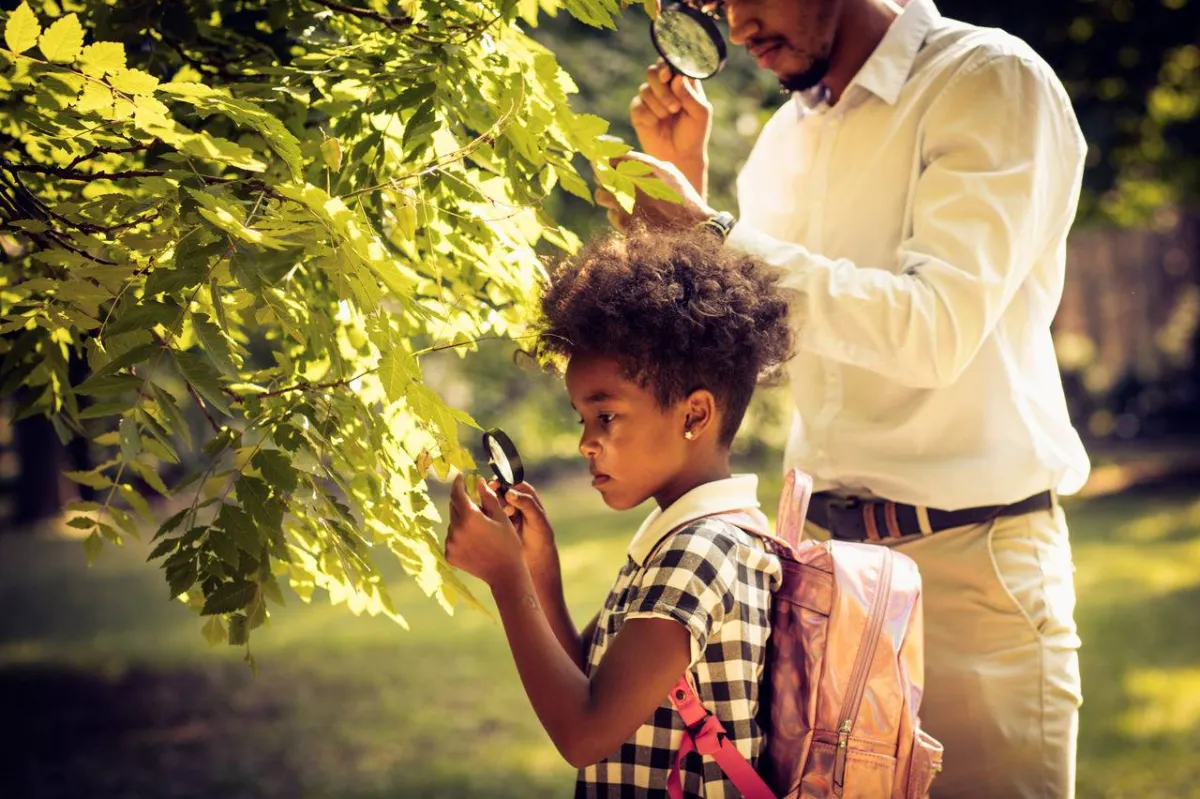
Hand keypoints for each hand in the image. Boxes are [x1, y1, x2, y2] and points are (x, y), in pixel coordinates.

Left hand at [445, 474, 526, 589]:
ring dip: (463, 520)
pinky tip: (475, 540)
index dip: (458, 482)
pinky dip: (460, 535)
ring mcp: (451, 543)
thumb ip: (488, 498)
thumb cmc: (508, 543)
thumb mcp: (501, 517)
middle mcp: (455, 529)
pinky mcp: (449, 554)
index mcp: (469, 517)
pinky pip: (452, 538)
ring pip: (453, 523)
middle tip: (478, 505)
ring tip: (481, 528)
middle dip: (463, 502)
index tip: (460, 476)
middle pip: (454, 507)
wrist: (505, 574)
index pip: (457, 493)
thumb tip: (478, 482)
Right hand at [497, 480, 559, 584]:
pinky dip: (487, 516)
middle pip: (500, 491)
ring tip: (500, 516)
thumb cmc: (541, 538)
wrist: (535, 560)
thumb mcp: (538, 520)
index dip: (504, 483)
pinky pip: (489, 515)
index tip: (495, 486)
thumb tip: (510, 493)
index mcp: (527, 497)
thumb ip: (527, 504)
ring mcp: (505, 513)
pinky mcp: (497, 524)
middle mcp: (515, 503)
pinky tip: (489, 522)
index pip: (513, 483)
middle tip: (498, 504)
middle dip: (496, 495)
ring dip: (492, 507)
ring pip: (493, 503)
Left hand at [595, 152, 715, 232]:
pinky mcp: (625, 222)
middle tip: (609, 180)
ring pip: (601, 195)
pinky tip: (630, 215)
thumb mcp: (670, 172)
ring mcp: (625, 203)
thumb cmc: (683, 198)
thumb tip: (629, 160)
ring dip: (607, 196)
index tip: (604, 161)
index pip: (610, 155)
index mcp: (643, 165)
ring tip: (619, 199)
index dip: (604, 157)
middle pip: (600, 174)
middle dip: (603, 177)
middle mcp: (631, 182)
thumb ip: (648, 164)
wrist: (692, 227)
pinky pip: (611, 214)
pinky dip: (617, 214)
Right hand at [631, 61, 712, 186]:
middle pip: (653, 71)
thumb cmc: (694, 134)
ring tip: (668, 117)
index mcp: (681, 83)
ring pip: (645, 89)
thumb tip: (677, 77)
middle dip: (662, 88)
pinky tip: (656, 124)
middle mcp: (664, 88)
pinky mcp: (638, 113)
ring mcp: (650, 99)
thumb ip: (689, 94)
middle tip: (674, 106)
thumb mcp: (700, 113)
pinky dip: (648, 115)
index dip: (666, 65)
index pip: (670, 63)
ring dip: (658, 104)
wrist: (680, 157)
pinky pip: (637, 105)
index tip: (668, 75)